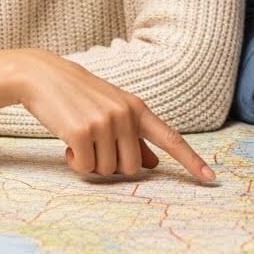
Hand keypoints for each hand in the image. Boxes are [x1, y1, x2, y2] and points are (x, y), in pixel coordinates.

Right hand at [0, 49, 214, 181]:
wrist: (43, 76)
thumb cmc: (79, 96)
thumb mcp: (112, 109)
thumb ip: (135, 136)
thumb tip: (154, 163)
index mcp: (138, 108)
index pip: (171, 138)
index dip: (191, 160)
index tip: (210, 178)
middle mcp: (126, 114)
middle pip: (133, 167)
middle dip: (113, 165)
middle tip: (95, 146)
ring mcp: (105, 122)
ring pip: (108, 170)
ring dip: (91, 163)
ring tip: (80, 139)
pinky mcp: (82, 132)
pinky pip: (86, 168)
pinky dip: (75, 163)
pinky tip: (68, 144)